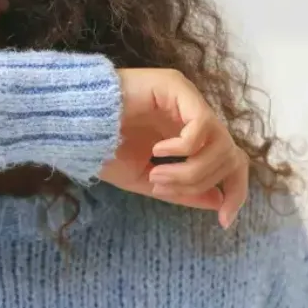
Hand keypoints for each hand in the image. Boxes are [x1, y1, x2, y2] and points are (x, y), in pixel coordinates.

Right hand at [98, 68, 247, 228]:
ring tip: (156, 174)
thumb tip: (218, 201)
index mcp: (187, 134)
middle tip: (162, 188)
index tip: (223, 220)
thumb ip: (182, 191)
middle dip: (200, 182)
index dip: (235, 192)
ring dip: (191, 170)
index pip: (230, 161)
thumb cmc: (102, 147)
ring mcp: (187, 98)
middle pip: (229, 156)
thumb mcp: (146, 178)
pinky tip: (157, 151)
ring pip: (220, 143)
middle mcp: (193, 114)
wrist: (72, 121)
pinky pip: (202, 124)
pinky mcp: (177, 86)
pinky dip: (185, 147)